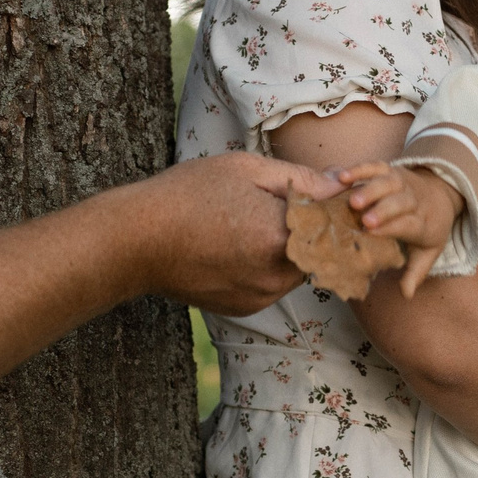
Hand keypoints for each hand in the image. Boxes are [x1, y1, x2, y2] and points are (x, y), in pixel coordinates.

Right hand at [130, 153, 343, 314]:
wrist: (137, 242)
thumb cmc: (187, 194)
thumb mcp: (245, 169)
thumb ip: (300, 179)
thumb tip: (340, 185)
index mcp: (280, 235)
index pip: (335, 223)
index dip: (335, 206)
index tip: (326, 195)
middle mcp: (276, 274)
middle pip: (320, 250)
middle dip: (313, 229)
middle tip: (284, 206)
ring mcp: (261, 295)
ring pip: (298, 269)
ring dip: (290, 249)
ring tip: (253, 224)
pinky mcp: (246, 308)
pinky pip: (273, 284)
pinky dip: (267, 267)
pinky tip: (238, 246)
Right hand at [336, 161, 461, 296]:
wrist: (443, 192)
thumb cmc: (430, 227)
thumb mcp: (429, 251)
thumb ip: (416, 273)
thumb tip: (406, 295)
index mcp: (423, 222)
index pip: (409, 224)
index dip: (393, 227)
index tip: (374, 233)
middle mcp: (414, 200)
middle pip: (400, 202)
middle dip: (383, 209)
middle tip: (364, 219)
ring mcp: (403, 182)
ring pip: (388, 182)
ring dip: (371, 189)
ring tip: (353, 200)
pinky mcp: (392, 170)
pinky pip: (377, 166)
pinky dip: (361, 168)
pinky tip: (343, 177)